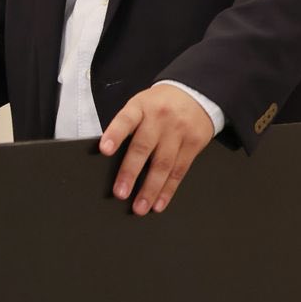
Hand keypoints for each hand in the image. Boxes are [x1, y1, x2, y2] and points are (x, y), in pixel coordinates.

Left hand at [99, 85, 214, 214]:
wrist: (196, 94)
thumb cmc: (159, 104)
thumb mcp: (141, 105)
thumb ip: (128, 126)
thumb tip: (109, 159)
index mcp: (141, 107)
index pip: (125, 120)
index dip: (115, 134)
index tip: (104, 150)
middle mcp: (159, 119)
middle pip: (143, 147)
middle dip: (130, 172)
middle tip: (120, 192)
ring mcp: (178, 132)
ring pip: (163, 164)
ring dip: (150, 189)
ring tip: (139, 207)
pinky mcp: (193, 144)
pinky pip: (179, 171)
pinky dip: (168, 190)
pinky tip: (159, 203)